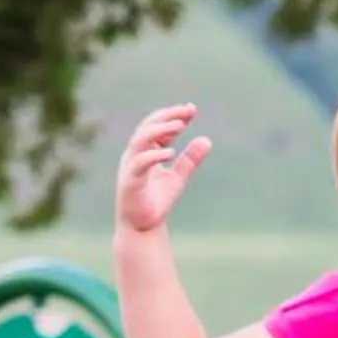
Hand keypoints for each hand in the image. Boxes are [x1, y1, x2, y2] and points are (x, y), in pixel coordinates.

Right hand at [116, 104, 211, 236]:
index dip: (173, 115)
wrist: (143, 229)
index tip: (192, 109)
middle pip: (147, 126)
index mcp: (144, 151)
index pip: (156, 125)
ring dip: (160, 130)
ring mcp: (130, 168)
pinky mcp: (130, 182)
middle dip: (168, 116)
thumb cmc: (156, 202)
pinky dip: (154, 155)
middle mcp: (134, 155)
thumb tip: (207, 140)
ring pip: (140, 140)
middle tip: (188, 111)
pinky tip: (171, 152)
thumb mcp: (178, 178)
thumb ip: (190, 160)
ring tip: (180, 125)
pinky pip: (140, 163)